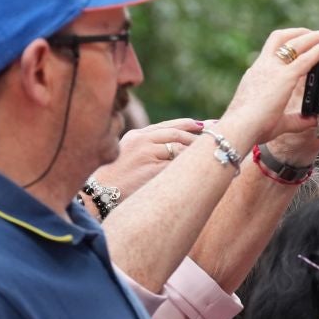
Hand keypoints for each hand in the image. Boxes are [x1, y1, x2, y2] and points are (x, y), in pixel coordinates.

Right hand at [89, 118, 205, 204]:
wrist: (99, 194)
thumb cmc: (116, 180)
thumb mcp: (129, 156)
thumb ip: (148, 148)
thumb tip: (175, 150)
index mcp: (137, 135)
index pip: (169, 126)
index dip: (190, 124)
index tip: (208, 125)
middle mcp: (142, 140)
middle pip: (177, 133)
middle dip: (200, 137)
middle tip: (219, 139)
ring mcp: (147, 154)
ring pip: (180, 147)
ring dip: (199, 152)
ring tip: (215, 156)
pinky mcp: (151, 169)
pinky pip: (178, 165)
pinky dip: (192, 167)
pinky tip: (205, 170)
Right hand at [214, 24, 318, 153]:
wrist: (238, 129)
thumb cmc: (252, 128)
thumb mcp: (278, 122)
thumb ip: (297, 120)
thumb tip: (315, 120)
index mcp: (258, 73)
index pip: (273, 48)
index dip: (290, 41)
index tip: (305, 40)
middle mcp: (264, 66)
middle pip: (285, 37)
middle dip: (307, 32)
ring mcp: (273, 69)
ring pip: (297, 43)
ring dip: (317, 35)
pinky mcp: (284, 78)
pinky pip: (305, 59)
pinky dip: (318, 50)